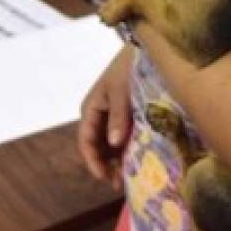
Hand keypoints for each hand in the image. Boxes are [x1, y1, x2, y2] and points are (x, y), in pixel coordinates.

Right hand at [78, 46, 133, 190]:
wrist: (144, 47)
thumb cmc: (129, 67)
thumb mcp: (122, 90)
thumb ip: (118, 116)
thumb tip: (114, 143)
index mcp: (91, 108)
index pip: (86, 140)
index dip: (93, 161)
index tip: (105, 177)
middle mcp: (99, 115)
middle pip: (98, 146)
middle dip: (107, 165)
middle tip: (121, 183)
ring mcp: (112, 116)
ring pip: (110, 145)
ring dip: (118, 161)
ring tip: (131, 176)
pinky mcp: (125, 116)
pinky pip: (123, 138)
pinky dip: (128, 150)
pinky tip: (138, 160)